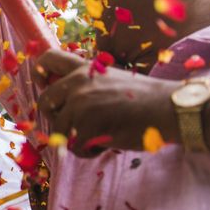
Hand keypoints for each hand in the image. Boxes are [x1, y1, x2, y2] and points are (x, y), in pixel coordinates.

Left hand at [36, 49, 179, 156]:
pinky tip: (109, 141)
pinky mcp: (85, 126)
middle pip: (44, 102)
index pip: (47, 59)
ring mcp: (80, 104)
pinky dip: (89, 151)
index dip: (39, 73)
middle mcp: (78, 83)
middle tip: (78, 125)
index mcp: (85, 69)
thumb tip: (60, 101)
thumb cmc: (144, 99)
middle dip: (57, 118)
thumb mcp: (111, 80)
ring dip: (77, 138)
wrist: (170, 109)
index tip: (42, 84)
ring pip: (59, 130)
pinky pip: (74, 148)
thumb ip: (86, 85)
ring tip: (103, 132)